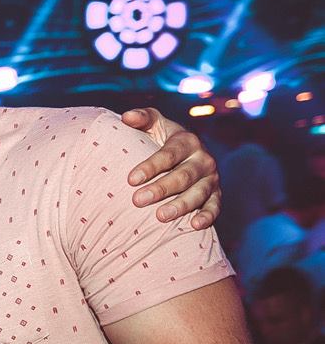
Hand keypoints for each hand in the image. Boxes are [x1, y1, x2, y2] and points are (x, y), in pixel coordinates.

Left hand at [121, 108, 219, 228]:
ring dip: (181, 205)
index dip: (151, 166)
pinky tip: (194, 225)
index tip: (131, 179)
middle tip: (137, 200)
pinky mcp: (215, 194)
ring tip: (160, 216)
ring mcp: (211, 178)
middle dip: (160, 189)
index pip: (169, 154)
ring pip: (198, 193)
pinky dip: (207, 216)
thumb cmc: (160, 138)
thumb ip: (141, 118)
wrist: (184, 153)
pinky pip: (215, 206)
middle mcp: (203, 159)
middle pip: (183, 176)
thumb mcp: (153, 124)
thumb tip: (127, 117)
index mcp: (187, 141)